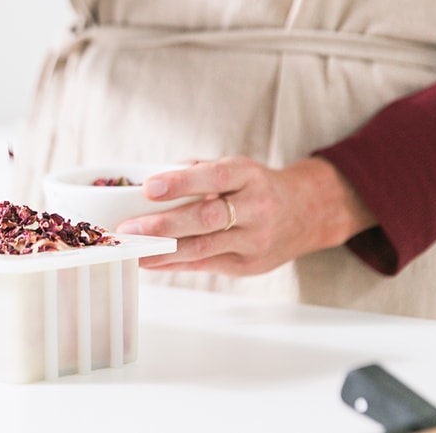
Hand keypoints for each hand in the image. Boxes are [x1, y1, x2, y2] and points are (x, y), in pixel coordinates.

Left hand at [115, 156, 377, 275]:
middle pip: (207, 218)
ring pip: (204, 247)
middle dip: (163, 225)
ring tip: (133, 250)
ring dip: (163, 251)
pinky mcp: (250, 266)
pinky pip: (206, 265)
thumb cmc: (256, 187)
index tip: (149, 188)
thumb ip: (196, 173)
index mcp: (249, 175)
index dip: (181, 183)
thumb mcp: (235, 169)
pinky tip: (151, 261)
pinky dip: (175, 263)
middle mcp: (256, 208)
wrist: (306, 213)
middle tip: (129, 228)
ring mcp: (255, 240)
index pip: (214, 177)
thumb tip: (149, 183)